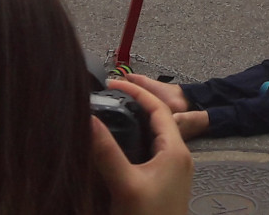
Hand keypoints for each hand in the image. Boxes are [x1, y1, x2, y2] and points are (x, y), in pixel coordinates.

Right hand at [89, 77, 192, 214]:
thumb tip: (89, 120)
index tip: (113, 83)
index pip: (159, 109)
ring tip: (111, 113)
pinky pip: (151, 152)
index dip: (137, 92)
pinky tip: (116, 146)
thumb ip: (107, 152)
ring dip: (135, 122)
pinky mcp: (164, 184)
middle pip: (158, 119)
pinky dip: (135, 141)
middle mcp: (178, 158)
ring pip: (154, 136)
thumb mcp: (125, 185)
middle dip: (136, 103)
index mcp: (176, 151)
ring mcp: (173, 172)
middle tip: (110, 95)